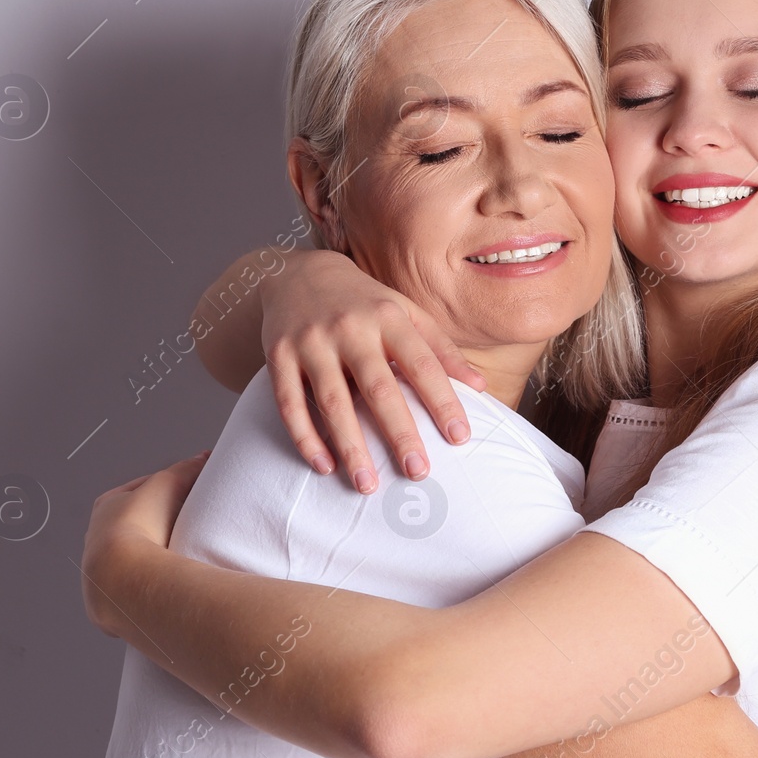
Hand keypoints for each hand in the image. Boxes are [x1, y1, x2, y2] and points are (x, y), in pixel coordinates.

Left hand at [80, 452, 207, 635]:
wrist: (123, 577)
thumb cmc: (137, 528)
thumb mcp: (167, 484)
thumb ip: (186, 469)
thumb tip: (203, 458)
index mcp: (106, 506)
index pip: (141, 491)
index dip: (169, 490)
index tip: (190, 495)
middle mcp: (99, 536)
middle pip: (140, 523)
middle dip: (164, 523)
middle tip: (191, 524)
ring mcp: (105, 567)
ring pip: (139, 554)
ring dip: (159, 553)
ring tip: (184, 552)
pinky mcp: (114, 594)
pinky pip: (141, 581)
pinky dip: (157, 577)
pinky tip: (172, 577)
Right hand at [260, 248, 484, 490]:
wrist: (298, 272)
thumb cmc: (364, 302)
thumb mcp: (406, 312)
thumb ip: (441, 349)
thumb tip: (480, 387)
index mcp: (388, 317)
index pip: (422, 363)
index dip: (442, 401)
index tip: (460, 437)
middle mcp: (350, 328)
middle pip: (378, 387)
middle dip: (399, 432)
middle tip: (418, 472)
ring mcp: (311, 342)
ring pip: (332, 401)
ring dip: (351, 446)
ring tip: (367, 485)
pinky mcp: (278, 356)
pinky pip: (290, 403)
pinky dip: (306, 437)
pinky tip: (324, 465)